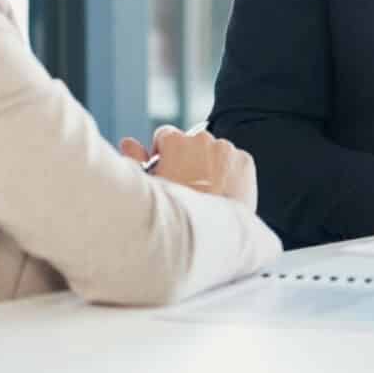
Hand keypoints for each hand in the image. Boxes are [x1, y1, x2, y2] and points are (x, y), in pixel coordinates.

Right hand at [120, 126, 256, 205]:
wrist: (212, 237)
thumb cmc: (173, 217)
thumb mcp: (148, 188)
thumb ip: (134, 160)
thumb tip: (128, 142)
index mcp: (175, 141)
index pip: (166, 135)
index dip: (164, 153)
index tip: (168, 170)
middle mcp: (201, 138)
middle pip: (192, 142)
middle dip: (189, 159)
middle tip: (189, 187)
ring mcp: (226, 148)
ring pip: (215, 151)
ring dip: (211, 165)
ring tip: (208, 194)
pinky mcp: (245, 160)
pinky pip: (235, 161)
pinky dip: (230, 173)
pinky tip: (223, 193)